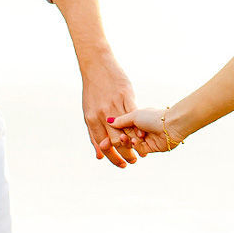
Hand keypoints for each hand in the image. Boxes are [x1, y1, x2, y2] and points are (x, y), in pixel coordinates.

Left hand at [79, 51, 139, 167]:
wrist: (97, 67)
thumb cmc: (93, 91)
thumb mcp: (89, 113)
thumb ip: (94, 134)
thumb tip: (100, 155)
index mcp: (91, 119)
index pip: (103, 144)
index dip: (113, 157)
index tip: (122, 165)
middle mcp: (102, 114)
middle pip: (116, 140)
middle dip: (125, 154)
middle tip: (133, 162)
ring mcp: (115, 105)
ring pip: (127, 128)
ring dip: (135, 143)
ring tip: (142, 152)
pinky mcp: (126, 96)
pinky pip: (134, 115)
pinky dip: (139, 127)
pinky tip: (145, 136)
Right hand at [108, 108, 175, 155]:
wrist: (171, 125)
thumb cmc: (153, 117)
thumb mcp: (134, 116)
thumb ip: (121, 120)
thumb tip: (108, 120)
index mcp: (136, 118)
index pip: (120, 126)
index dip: (112, 131)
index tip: (104, 135)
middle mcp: (139, 129)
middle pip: (123, 137)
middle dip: (117, 138)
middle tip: (109, 140)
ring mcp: (144, 138)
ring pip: (129, 144)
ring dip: (126, 142)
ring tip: (125, 138)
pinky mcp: (149, 148)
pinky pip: (138, 150)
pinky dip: (135, 146)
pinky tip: (134, 141)